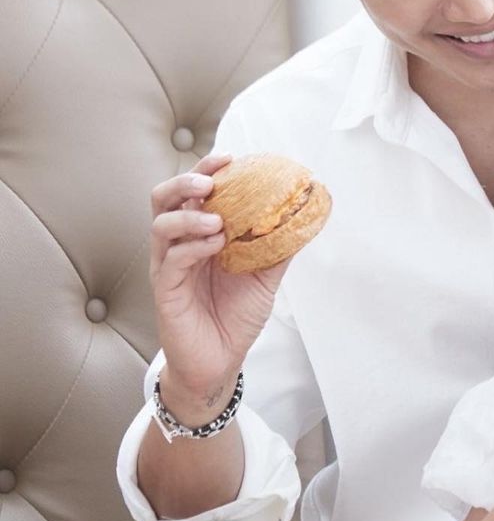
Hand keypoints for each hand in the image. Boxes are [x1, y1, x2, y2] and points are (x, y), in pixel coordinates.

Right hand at [149, 155, 290, 416]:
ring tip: (216, 219)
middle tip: (209, 181)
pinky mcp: (165, 290)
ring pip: (161, 225)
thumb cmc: (235, 317)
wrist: (220, 362)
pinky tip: (214, 245)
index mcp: (200, 236)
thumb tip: (305, 217)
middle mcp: (179, 245)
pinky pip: (170, 260)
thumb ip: (278, 248)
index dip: (207, 170)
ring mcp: (168, 266)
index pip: (194, 193)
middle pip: (164, 199)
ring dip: (189, 216)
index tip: (231, 158)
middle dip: (185, 182)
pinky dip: (192, 247)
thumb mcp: (265, 278)